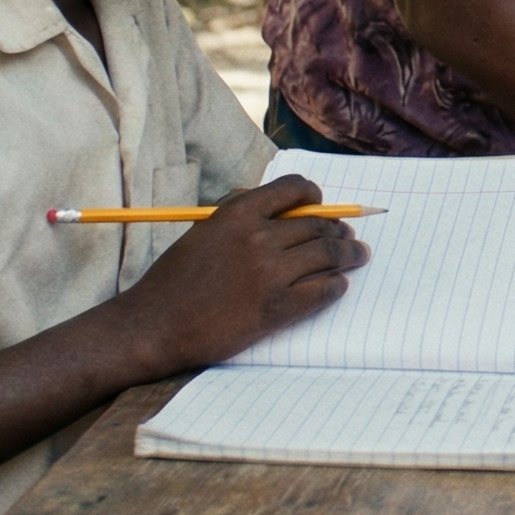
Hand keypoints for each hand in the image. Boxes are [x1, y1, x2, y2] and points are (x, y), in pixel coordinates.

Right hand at [112, 175, 370, 374]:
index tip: (322, 203)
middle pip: (317, 224)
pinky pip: (324, 289)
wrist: (155, 325)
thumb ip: (238, 211)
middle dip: (338, 229)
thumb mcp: (203, 229)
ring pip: (328, 253)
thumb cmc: (174, 278)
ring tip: (358, 255)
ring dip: (349, 254)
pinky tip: (338, 285)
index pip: (294, 189)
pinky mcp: (278, 307)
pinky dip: (337, 285)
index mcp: (239, 212)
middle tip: (348, 235)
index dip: (314, 195)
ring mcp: (272, 272)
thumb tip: (275, 201)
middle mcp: (260, 237)